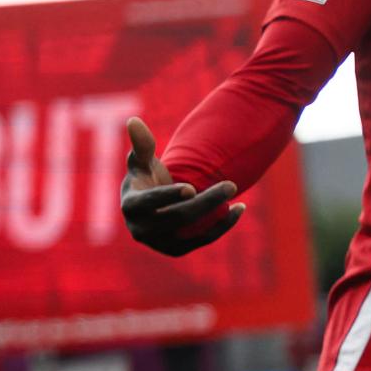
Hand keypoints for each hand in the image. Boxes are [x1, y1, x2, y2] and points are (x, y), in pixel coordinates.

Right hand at [119, 119, 241, 255]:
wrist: (154, 205)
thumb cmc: (147, 177)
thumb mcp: (142, 161)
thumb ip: (141, 144)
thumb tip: (134, 121)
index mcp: (130, 207)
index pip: (149, 203)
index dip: (169, 196)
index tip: (190, 188)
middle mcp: (142, 230)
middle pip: (178, 217)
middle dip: (206, 201)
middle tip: (231, 184)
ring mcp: (160, 243)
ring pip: (193, 230)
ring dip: (218, 215)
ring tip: (236, 197)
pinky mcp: (177, 250)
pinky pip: (204, 240)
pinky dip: (223, 226)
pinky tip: (239, 208)